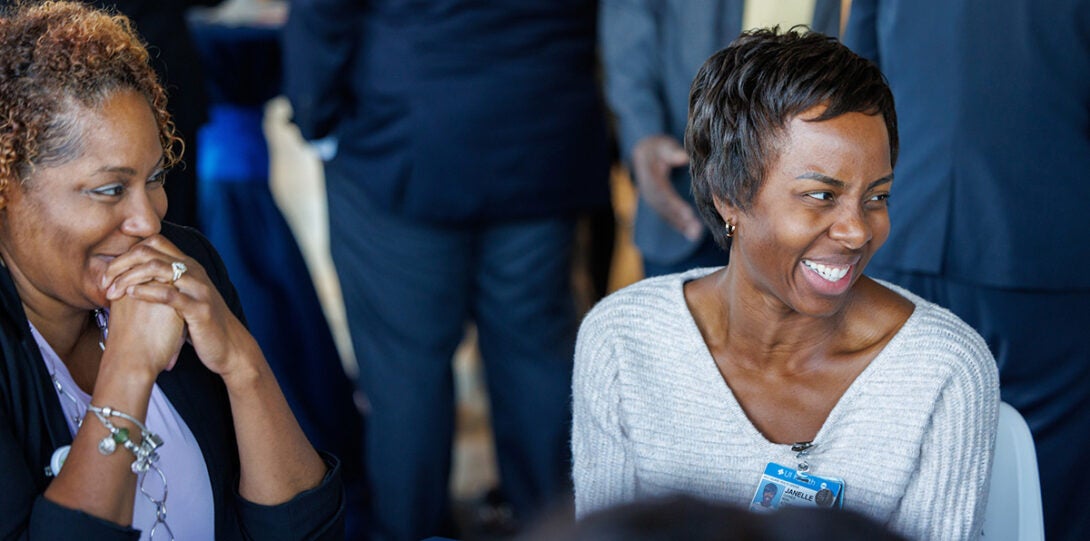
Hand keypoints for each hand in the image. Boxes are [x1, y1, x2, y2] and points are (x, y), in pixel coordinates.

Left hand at [102, 235, 257, 380]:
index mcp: (188, 266)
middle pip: (150, 251)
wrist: (230, 347)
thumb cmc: (201, 324)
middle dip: (121, 263)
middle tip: (103, 281)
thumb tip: (132, 280)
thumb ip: (165, 284)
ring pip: (157, 268)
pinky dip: (146, 292)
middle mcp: (194, 271)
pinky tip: (131, 296)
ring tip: (112, 291)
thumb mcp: (184, 297)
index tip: (109, 270)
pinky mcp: (199, 309)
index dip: (127, 251)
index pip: (154, 242)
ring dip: (128, 277)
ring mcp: (198, 288)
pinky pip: (169, 294)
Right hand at [630, 135, 702, 240]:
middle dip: (679, 219)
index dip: (674, 203)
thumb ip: (671, 152)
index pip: (662, 192)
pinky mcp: (658, 204)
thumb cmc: (658, 148)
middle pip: (664, 208)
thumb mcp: (662, 145)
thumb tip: (684, 158)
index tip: (688, 213)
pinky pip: (668, 216)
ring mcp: (652, 199)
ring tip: (696, 235)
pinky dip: (679, 225)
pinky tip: (692, 235)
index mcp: (650, 176)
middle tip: (695, 229)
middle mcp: (649, 191)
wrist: (643, 153)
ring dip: (681, 226)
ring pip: (666, 215)